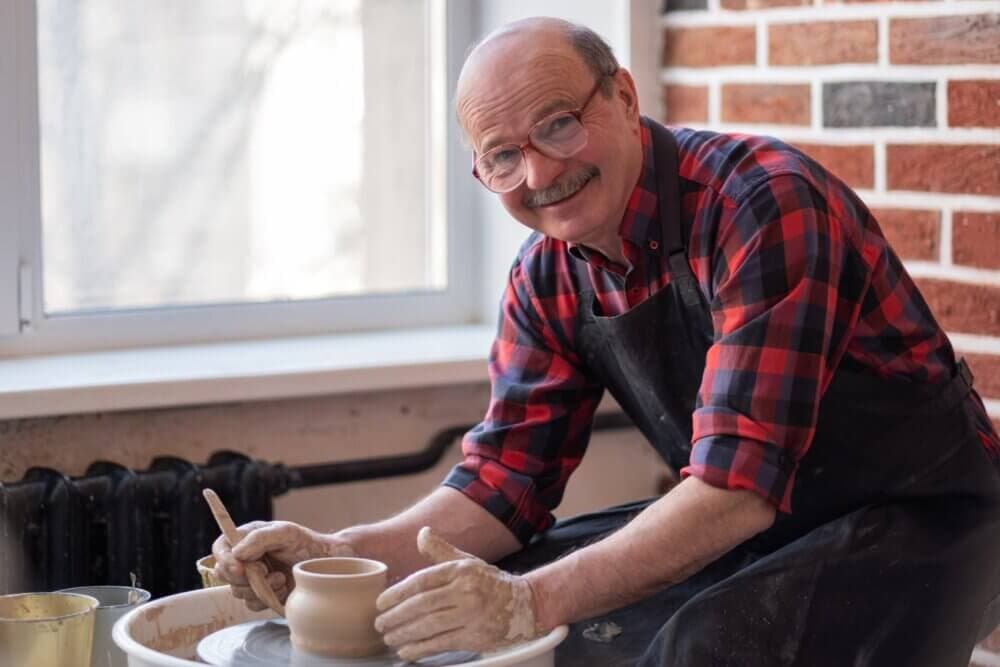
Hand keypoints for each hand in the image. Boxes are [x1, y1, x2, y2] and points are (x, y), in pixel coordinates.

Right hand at [211, 520, 353, 610]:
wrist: (326, 564)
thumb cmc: (306, 543)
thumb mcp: (285, 532)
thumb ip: (260, 538)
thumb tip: (236, 553)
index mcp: (247, 538)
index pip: (220, 548)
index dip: (224, 559)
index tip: (239, 568)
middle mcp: (245, 558)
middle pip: (223, 573)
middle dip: (244, 577)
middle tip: (267, 571)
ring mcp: (252, 578)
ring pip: (238, 591)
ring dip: (260, 587)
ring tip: (281, 577)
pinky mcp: (262, 595)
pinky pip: (253, 604)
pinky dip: (268, 598)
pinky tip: (284, 588)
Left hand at [374, 527, 541, 661]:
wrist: (525, 605)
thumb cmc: (490, 582)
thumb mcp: (467, 561)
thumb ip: (441, 550)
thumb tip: (421, 533)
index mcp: (460, 570)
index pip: (422, 581)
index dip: (397, 593)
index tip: (380, 602)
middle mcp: (466, 591)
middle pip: (422, 605)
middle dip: (396, 616)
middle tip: (379, 624)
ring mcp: (471, 615)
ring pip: (429, 626)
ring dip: (404, 634)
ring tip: (389, 638)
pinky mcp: (475, 637)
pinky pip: (441, 643)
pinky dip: (420, 648)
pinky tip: (406, 650)